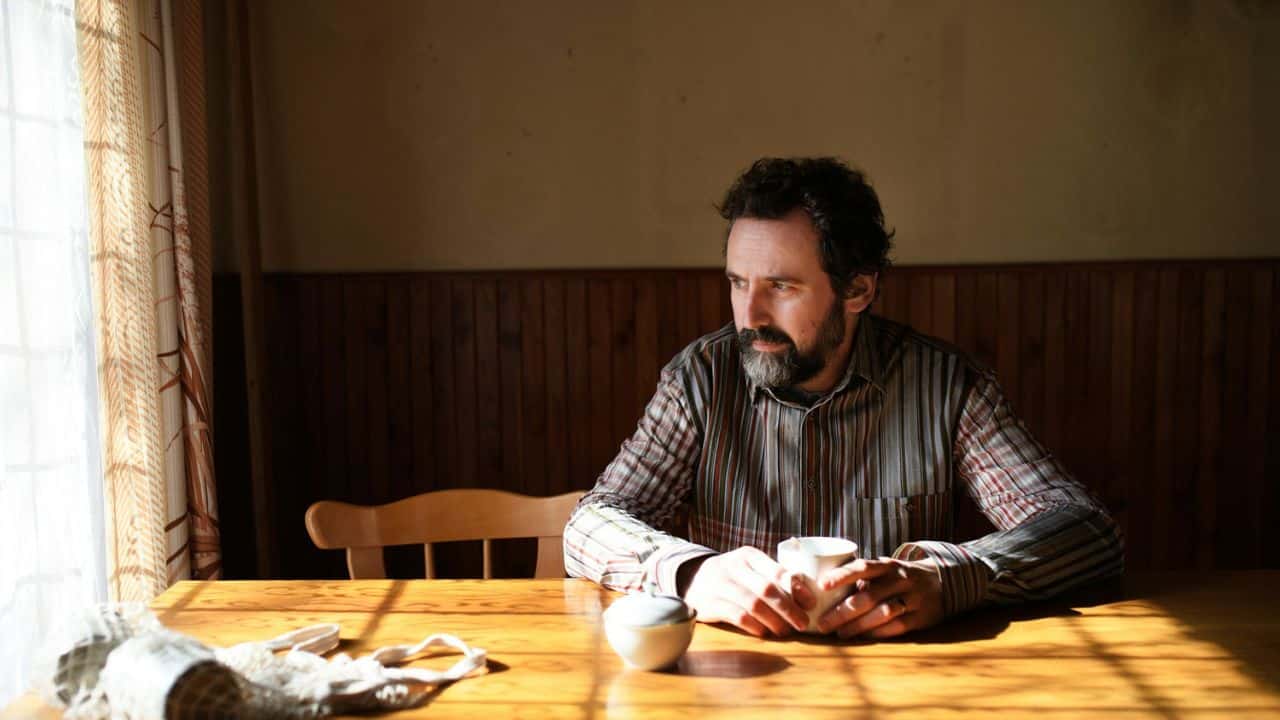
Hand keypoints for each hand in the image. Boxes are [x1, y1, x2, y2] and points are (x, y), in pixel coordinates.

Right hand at [679, 547, 814, 637]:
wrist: (692, 579)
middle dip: (789, 609)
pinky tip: (764, 632)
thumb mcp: (750, 569)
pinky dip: (754, 626)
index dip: (797, 589)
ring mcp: (720, 585)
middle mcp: (734, 567)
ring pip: (753, 604)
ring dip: (774, 620)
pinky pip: (737, 616)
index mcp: (749, 556)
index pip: (777, 570)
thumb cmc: (732, 577)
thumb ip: (774, 578)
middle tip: (802, 623)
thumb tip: (806, 597)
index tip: (811, 603)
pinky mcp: (710, 603)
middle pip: (767, 589)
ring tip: (785, 631)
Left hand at [814, 556, 943, 639]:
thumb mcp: (885, 569)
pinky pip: (897, 626)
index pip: (862, 567)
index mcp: (887, 565)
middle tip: (823, 624)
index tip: (822, 585)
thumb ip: (862, 577)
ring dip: (858, 625)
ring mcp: (912, 598)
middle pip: (868, 596)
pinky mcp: (921, 617)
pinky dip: (878, 633)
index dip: (842, 575)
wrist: (943, 583)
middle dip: (842, 612)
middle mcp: (900, 580)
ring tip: (840, 634)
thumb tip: (824, 589)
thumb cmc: (900, 577)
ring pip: (882, 613)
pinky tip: (863, 638)